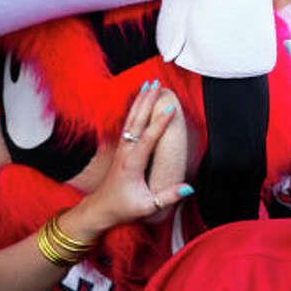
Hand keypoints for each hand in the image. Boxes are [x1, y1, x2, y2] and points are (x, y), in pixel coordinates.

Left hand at [73, 82, 192, 232]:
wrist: (101, 207)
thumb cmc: (124, 207)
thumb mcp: (148, 206)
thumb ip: (168, 196)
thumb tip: (189, 187)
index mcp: (132, 163)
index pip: (148, 138)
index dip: (160, 123)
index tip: (170, 108)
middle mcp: (125, 152)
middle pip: (137, 121)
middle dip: (147, 101)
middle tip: (156, 83)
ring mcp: (121, 148)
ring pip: (131, 119)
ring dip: (140, 100)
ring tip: (148, 83)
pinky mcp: (121, 148)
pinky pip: (129, 123)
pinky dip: (135, 109)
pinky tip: (140, 100)